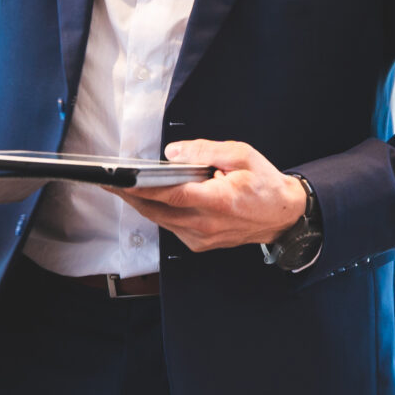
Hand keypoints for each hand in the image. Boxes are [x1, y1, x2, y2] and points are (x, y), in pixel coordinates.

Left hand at [114, 140, 308, 251]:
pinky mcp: (199, 244)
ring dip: (142, 204)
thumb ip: (205, 151)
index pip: (171, 194)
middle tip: (111, 180)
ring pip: (160, 221)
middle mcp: (206, 224)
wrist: (282, 216)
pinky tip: (154, 198)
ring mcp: (202, 237)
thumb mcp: (241, 155)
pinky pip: (171, 227)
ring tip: (125, 186)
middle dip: (131, 195)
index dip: (141, 187)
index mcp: (217, 201)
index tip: (120, 179)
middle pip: (157, 210)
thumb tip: (173, 153)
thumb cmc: (264, 185)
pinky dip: (159, 213)